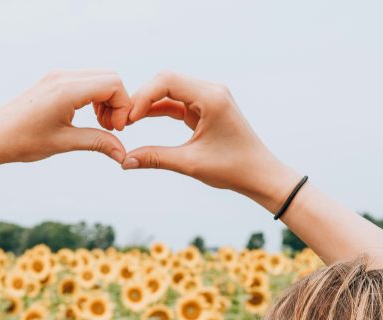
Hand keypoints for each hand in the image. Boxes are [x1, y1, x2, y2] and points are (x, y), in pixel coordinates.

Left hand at [0, 69, 131, 167]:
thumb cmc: (22, 140)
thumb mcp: (64, 143)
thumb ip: (97, 143)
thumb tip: (123, 154)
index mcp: (67, 89)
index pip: (113, 84)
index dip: (123, 107)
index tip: (115, 130)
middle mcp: (63, 76)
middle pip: (110, 78)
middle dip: (117, 103)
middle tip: (109, 129)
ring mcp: (57, 76)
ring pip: (99, 78)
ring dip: (107, 101)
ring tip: (100, 126)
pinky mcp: (53, 81)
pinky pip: (85, 82)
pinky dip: (94, 98)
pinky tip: (88, 118)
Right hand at [121, 71, 299, 212]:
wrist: (260, 174)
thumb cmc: (233, 169)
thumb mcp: (191, 164)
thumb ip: (156, 158)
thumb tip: (124, 161)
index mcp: (211, 97)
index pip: (167, 81)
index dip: (142, 96)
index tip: (127, 119)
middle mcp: (211, 90)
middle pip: (166, 80)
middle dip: (142, 98)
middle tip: (122, 120)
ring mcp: (209, 97)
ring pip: (170, 90)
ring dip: (148, 104)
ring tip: (127, 122)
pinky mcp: (206, 107)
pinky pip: (177, 102)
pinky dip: (159, 110)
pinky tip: (140, 120)